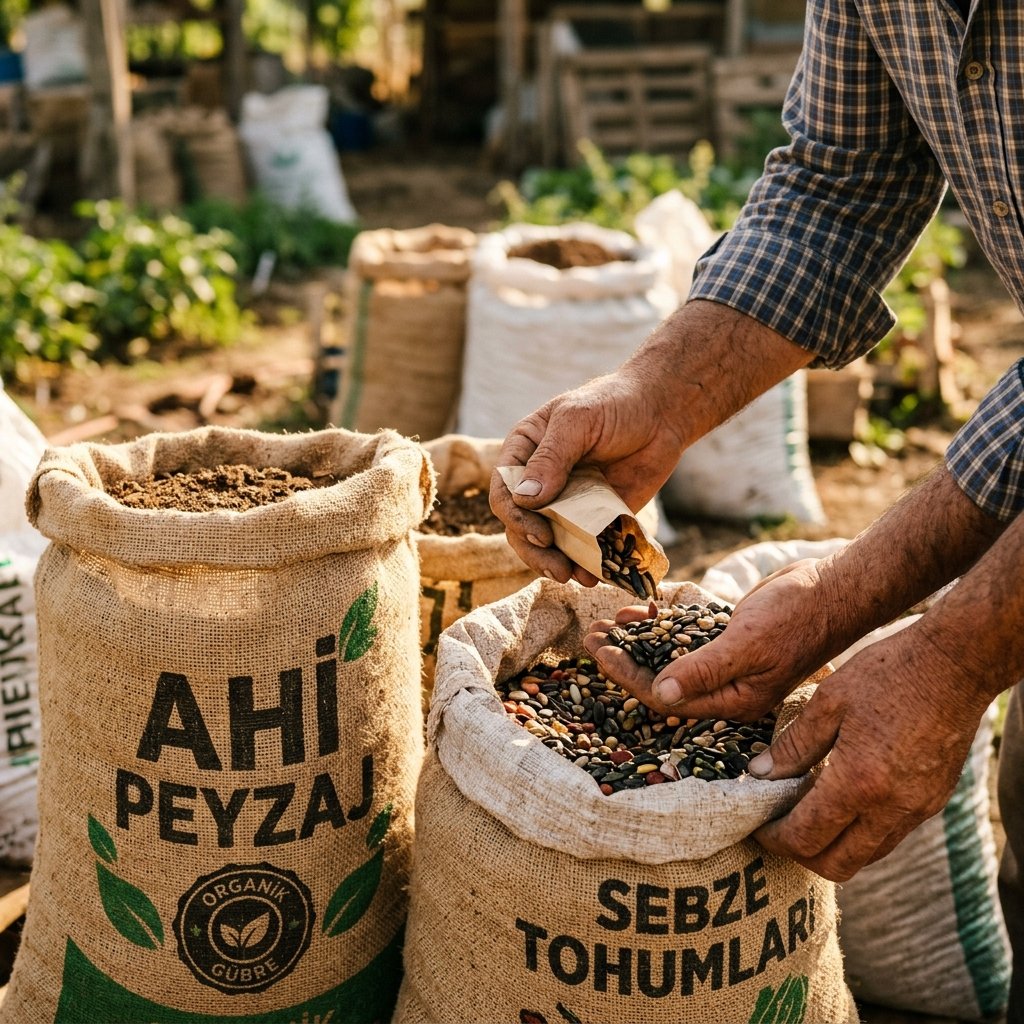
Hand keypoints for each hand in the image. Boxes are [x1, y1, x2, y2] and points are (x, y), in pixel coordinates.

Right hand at [490, 369, 686, 583]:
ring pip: (548, 541)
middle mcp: (538, 480)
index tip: (541, 534)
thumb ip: (552, 457)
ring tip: (578, 578)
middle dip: (536, 551)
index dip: (516, 517)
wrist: (662, 413)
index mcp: (524, 452)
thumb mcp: (578, 421)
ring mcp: (565, 501)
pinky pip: (582, 545)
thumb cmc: (615, 403)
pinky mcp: (593, 517)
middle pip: (520, 524)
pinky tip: (597, 575)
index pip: (504, 491)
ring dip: (558, 563)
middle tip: (559, 570)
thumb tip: (525, 498)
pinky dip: (586, 562)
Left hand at [583, 559, 840, 720]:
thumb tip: (661, 694)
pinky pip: (685, 636)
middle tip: (590, 634)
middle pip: (660, 680)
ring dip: (637, 639)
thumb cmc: (799, 616)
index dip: (626, 677)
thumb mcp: (749, 644)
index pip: (665, 698)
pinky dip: (661, 623)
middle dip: (623, 658)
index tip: (598, 652)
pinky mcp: (730, 637)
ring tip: (607, 620)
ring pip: (669, 656)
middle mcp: (727, 686)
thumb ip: (705, 670)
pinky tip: (640, 608)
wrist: (836, 587)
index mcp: (732, 700)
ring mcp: (728, 661)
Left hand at [749, 625, 985, 880]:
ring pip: (866, 856)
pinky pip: (889, 836)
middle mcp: (892, 807)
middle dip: (801, 854)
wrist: (954, 664)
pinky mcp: (933, 801)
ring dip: (832, 847)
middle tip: (777, 829)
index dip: (774, 839)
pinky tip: (841, 800)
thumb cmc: (887, 673)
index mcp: (859, 782)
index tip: (756, 827)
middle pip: (837, 865)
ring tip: (805, 814)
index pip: (807, 837)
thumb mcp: (827, 702)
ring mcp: (918, 809)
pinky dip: (859, 832)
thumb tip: (760, 773)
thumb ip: (793, 745)